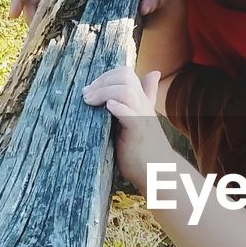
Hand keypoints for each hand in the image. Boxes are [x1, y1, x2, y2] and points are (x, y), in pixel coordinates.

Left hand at [83, 67, 168, 183]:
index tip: (90, 90)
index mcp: (141, 102)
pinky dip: (119, 108)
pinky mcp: (139, 133)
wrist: (159, 172)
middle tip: (86, 95)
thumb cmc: (144, 149)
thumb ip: (137, 102)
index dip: (106, 76)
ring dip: (104, 92)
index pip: (126, 74)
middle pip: (126, 77)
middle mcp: (142, 106)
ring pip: (126, 91)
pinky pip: (131, 115)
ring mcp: (142, 118)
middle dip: (102, 82)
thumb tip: (150, 76)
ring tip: (89, 101)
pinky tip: (108, 107)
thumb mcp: (139, 120)